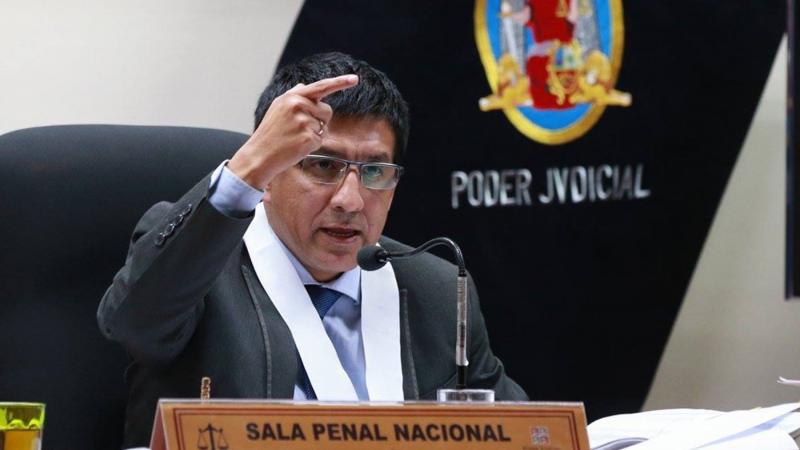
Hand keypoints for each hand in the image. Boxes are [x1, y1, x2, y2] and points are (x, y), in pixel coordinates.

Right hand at [228, 74, 358, 189]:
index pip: (321, 87)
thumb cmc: (270, 132)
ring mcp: (304, 122)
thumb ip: (293, 95)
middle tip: (298, 129)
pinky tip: (297, 145)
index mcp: (292, 97)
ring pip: (324, 126)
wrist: (260, 154)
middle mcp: (299, 106)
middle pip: (327, 110)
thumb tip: (304, 86)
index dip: (340, 82)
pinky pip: (320, 139)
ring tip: (295, 137)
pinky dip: (312, 145)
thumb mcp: (277, 108)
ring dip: (314, 133)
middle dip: (319, 120)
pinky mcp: (308, 138)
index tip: (354, 79)